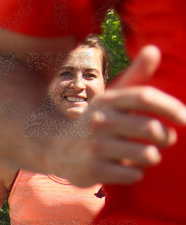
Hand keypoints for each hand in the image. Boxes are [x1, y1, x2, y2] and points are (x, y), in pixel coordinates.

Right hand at [49, 46, 185, 186]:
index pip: (144, 96)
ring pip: (145, 154)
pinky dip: (136, 173)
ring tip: (150, 155)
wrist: (55, 149)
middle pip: (149, 128)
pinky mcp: (91, 170)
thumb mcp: (112, 98)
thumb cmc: (97, 122)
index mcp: (108, 101)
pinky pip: (131, 174)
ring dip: (154, 156)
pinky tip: (129, 169)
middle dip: (166, 137)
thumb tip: (154, 49)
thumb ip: (136, 75)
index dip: (170, 106)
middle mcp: (99, 122)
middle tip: (167, 140)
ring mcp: (94, 147)